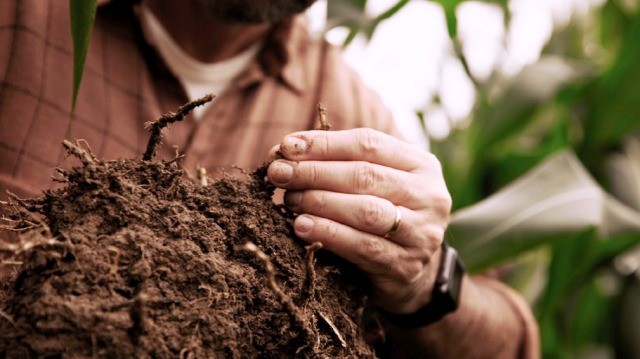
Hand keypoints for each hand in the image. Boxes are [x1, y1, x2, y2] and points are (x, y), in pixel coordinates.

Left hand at [267, 128, 450, 313]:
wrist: (413, 273)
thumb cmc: (383, 213)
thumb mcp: (375, 184)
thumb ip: (339, 164)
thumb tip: (285, 150)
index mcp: (421, 165)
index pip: (369, 143)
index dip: (324, 143)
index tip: (287, 147)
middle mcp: (429, 196)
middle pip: (365, 175)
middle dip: (315, 172)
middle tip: (279, 173)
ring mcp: (421, 233)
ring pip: (365, 211)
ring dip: (320, 202)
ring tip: (289, 200)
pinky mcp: (405, 265)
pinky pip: (362, 246)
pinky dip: (328, 234)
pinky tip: (302, 226)